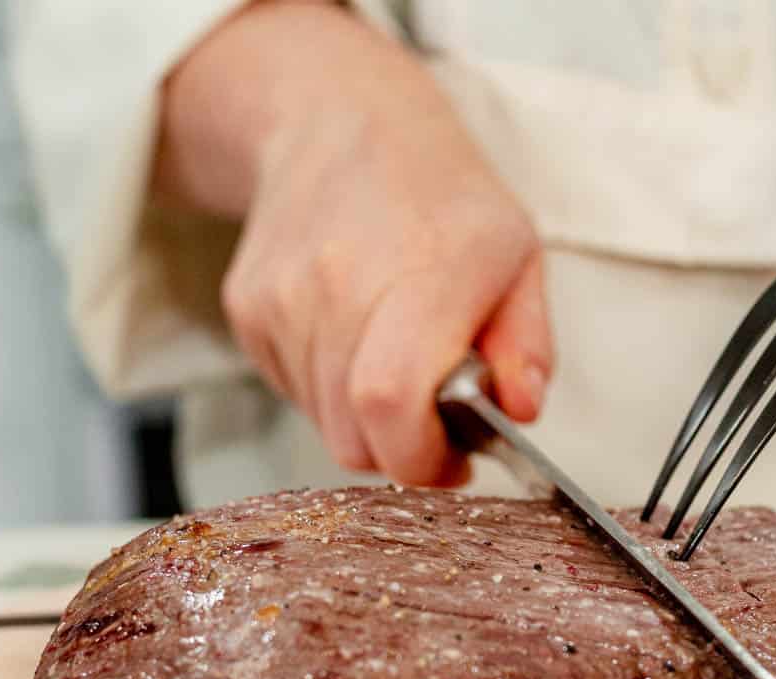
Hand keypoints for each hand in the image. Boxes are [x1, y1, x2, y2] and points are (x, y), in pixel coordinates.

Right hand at [156, 1, 550, 485]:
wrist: (337, 123)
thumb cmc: (442, 195)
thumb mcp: (518, 255)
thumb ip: (528, 345)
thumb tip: (520, 410)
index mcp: (422, 273)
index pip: (391, 403)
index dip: (423, 457)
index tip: (456, 458)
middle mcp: (338, 285)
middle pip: (354, 436)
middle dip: (402, 450)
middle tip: (434, 420)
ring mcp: (282, 300)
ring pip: (324, 424)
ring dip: (366, 419)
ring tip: (394, 358)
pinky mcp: (247, 311)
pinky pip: (293, 392)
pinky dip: (329, 390)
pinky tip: (353, 336)